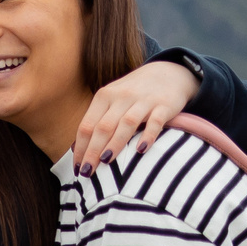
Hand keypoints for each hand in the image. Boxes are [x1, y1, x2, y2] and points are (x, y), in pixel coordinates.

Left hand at [74, 59, 198, 174]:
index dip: (80, 148)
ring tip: (105, 162)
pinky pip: (155, 122)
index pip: (87, 125)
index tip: (77, 168)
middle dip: (93, 151)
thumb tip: (80, 150)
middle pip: (103, 127)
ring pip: (126, 123)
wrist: (168, 73)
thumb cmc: (134, 93)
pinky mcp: (164, 105)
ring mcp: (144, 100)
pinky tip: (140, 150)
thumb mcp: (113, 99)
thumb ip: (99, 119)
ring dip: (115, 144)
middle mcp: (121, 97)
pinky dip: (148, 135)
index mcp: (104, 96)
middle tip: (88, 172)